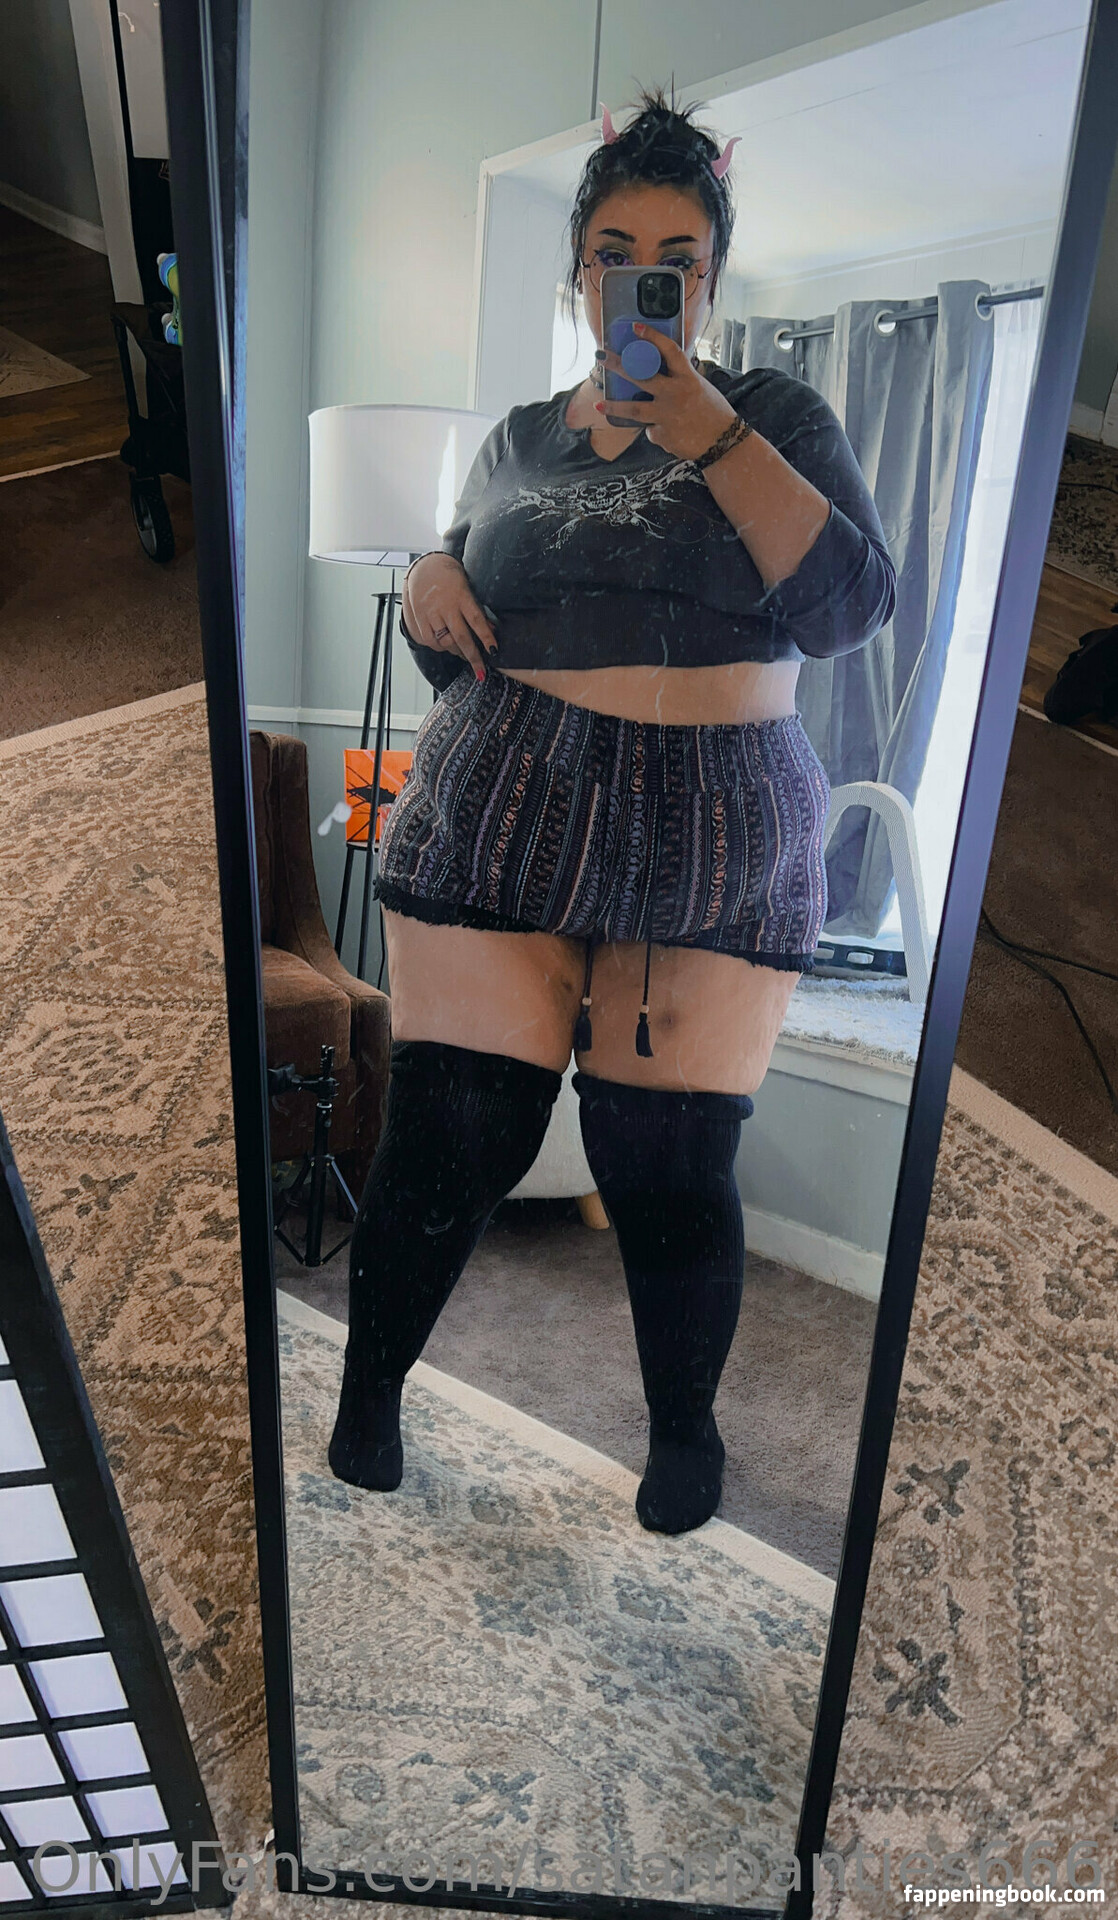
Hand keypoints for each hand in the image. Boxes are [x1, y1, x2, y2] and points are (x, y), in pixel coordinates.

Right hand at [402, 553, 496, 679]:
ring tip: (465, 656)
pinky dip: (440, 647)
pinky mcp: (420, 618)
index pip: (476, 619)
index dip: (486, 637)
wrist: (425, 566)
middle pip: (461, 637)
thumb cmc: (450, 578)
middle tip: (481, 671)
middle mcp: (446, 606)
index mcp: (461, 596)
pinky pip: (430, 640)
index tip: (494, 651)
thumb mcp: (468, 588)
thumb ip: (476, 610)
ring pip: (446, 642)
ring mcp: (431, 613)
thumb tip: (491, 630)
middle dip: (473, 657)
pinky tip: (447, 647)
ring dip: (458, 652)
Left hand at [596, 326, 738, 460]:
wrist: (723, 442)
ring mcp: (667, 415)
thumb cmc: (711, 411)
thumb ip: (678, 380)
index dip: (652, 336)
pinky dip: (654, 429)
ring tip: (598, 403)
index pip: (669, 350)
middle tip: (601, 356)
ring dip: (614, 405)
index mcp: (687, 378)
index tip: (635, 326)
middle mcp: (675, 394)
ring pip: (633, 409)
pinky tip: (669, 432)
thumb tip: (653, 374)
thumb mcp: (698, 387)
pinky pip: (650, 429)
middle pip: (641, 377)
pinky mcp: (662, 434)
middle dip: (618, 365)